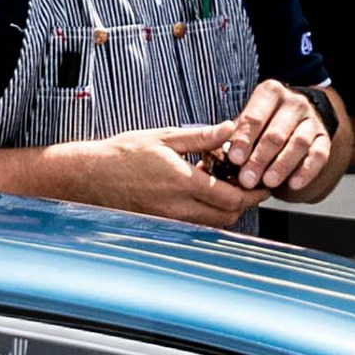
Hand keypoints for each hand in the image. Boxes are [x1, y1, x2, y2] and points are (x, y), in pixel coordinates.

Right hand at [34, 124, 270, 226]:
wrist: (89, 177)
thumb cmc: (123, 153)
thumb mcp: (164, 137)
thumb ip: (201, 137)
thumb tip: (231, 129)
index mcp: (181, 183)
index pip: (232, 198)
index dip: (254, 193)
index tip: (264, 183)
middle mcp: (178, 208)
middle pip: (228, 216)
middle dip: (245, 202)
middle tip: (250, 182)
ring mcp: (170, 220)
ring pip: (213, 223)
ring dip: (226, 207)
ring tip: (224, 182)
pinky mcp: (163, 225)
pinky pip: (196, 224)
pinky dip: (207, 211)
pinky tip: (202, 190)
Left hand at [219, 80, 336, 197]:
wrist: (296, 121)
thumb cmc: (264, 124)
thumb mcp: (247, 122)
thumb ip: (236, 136)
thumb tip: (222, 157)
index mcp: (270, 93)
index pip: (255, 117)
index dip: (244, 140)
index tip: (235, 159)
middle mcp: (293, 103)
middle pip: (276, 133)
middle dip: (260, 158)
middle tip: (248, 179)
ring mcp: (311, 120)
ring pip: (299, 143)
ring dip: (282, 166)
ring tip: (268, 182)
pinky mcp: (324, 138)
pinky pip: (319, 155)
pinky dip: (306, 171)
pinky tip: (293, 184)